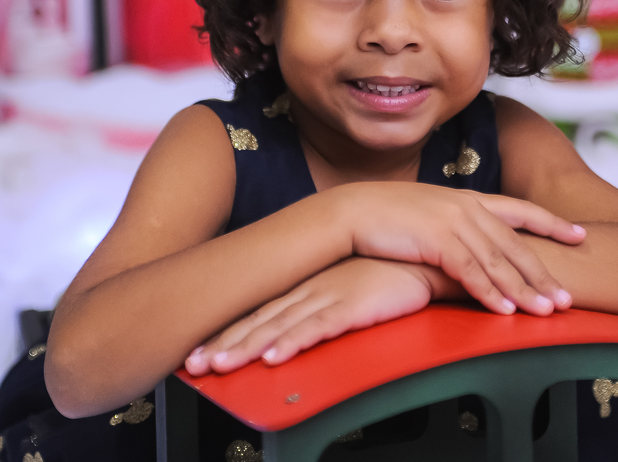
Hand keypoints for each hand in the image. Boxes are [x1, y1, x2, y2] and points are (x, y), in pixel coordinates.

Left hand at [185, 258, 432, 374]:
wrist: (423, 253)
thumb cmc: (388, 272)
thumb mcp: (346, 288)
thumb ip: (322, 306)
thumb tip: (298, 328)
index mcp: (307, 286)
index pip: (258, 313)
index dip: (228, 332)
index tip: (200, 351)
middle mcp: (310, 289)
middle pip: (259, 321)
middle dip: (224, 344)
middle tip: (194, 364)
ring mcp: (329, 294)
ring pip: (279, 326)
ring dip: (247, 347)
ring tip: (221, 366)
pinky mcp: (353, 303)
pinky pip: (318, 327)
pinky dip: (293, 342)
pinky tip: (275, 357)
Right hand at [339, 184, 582, 316]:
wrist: (349, 211)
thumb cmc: (382, 216)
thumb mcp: (427, 215)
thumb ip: (453, 227)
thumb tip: (468, 248)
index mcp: (466, 198)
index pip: (520, 210)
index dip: (552, 223)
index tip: (580, 234)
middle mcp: (466, 207)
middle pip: (516, 244)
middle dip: (545, 272)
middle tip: (568, 297)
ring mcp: (453, 221)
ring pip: (499, 260)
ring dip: (525, 289)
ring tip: (547, 312)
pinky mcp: (436, 239)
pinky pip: (471, 272)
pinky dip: (491, 293)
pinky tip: (506, 311)